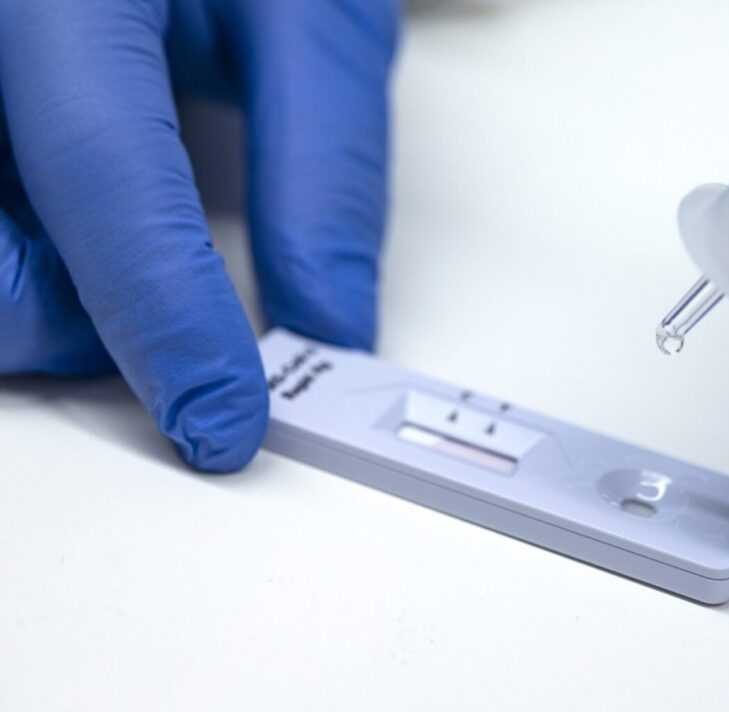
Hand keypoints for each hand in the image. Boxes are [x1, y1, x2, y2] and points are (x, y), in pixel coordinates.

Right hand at [0, 1, 397, 470]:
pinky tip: (74, 232)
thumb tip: (328, 318)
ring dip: (34, 299)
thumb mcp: (313, 15)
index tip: (223, 418)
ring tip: (126, 270)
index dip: (163, 311)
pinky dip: (22, 255)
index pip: (101, 166)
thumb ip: (322, 161)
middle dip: (63, 324)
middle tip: (172, 332)